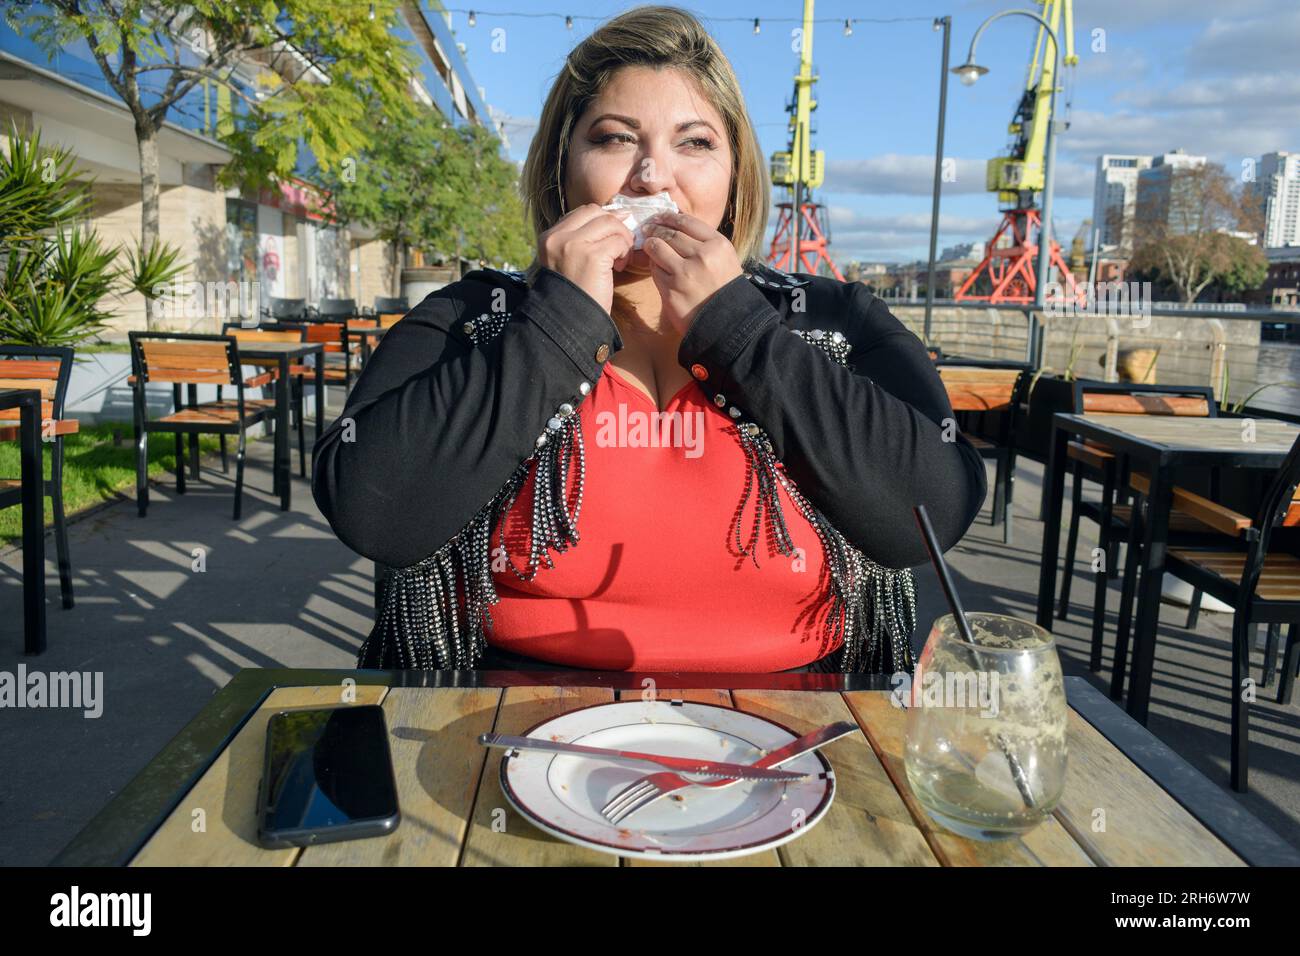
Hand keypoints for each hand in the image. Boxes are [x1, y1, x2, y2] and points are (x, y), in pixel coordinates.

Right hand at [536, 203, 634, 314]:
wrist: (569, 322)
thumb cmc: (574, 294)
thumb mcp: (570, 261)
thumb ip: (583, 239)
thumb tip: (617, 215)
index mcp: (549, 237)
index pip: (582, 212)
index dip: (603, 221)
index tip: (613, 236)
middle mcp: (558, 237)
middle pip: (596, 212)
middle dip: (614, 226)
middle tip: (621, 246)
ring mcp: (574, 245)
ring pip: (610, 223)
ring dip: (622, 239)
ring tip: (620, 259)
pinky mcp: (592, 256)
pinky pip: (618, 242)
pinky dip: (625, 253)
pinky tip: (619, 268)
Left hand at [640, 211, 743, 335]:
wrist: (727, 323)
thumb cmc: (725, 289)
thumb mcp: (724, 259)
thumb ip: (705, 242)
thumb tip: (677, 224)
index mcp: (718, 245)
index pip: (687, 222)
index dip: (669, 217)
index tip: (660, 217)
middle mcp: (702, 256)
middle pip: (670, 234)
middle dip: (655, 228)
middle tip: (648, 227)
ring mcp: (685, 273)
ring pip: (657, 248)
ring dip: (650, 244)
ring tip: (648, 244)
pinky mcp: (671, 290)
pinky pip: (655, 270)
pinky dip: (653, 266)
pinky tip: (656, 265)